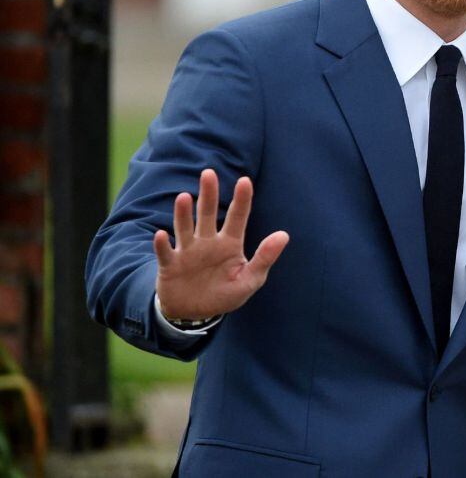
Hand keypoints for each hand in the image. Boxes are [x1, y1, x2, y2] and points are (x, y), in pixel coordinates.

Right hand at [153, 169, 288, 319]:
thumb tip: (284, 235)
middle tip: (208, 173)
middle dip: (208, 194)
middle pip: (207, 214)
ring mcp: (188, 251)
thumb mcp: (250, 279)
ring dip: (183, 214)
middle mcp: (208, 242)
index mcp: (230, 243)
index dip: (241, 200)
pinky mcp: (170, 265)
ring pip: (185, 228)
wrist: (195, 313)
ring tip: (184, 197)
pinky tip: (161, 235)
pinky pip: (165, 253)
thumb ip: (265, 257)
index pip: (237, 217)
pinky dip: (162, 245)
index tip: (244, 181)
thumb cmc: (225, 293)